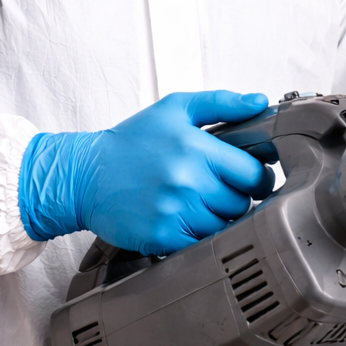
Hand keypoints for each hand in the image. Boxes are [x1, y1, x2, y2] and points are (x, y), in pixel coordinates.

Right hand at [18, 90, 273, 255]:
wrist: (84, 176)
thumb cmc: (132, 142)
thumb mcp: (176, 109)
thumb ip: (222, 103)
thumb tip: (260, 102)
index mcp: (196, 147)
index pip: (252, 173)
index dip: (256, 177)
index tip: (247, 178)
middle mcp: (187, 181)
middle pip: (241, 202)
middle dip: (236, 197)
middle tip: (218, 190)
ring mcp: (174, 211)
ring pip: (224, 226)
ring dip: (218, 218)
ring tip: (198, 205)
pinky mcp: (161, 237)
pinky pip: (200, 244)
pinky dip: (197, 236)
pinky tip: (183, 221)